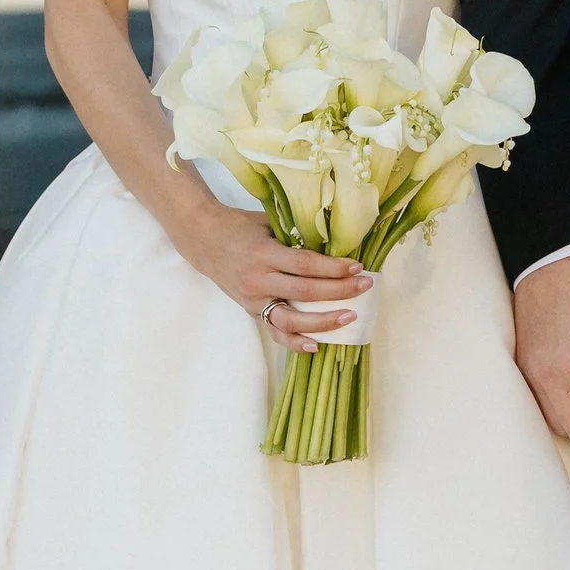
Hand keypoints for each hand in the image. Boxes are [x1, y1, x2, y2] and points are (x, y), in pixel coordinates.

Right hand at [174, 197, 367, 351]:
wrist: (204, 241)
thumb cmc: (241, 227)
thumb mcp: (268, 223)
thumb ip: (296, 235)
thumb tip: (335, 243)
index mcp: (264, 253)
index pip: (305, 265)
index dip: (334, 268)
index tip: (358, 267)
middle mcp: (258, 280)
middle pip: (304, 293)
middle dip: (339, 291)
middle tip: (365, 286)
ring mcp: (253, 300)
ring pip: (291, 320)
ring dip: (323, 322)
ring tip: (349, 317)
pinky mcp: (251, 312)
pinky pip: (275, 332)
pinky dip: (295, 342)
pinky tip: (317, 345)